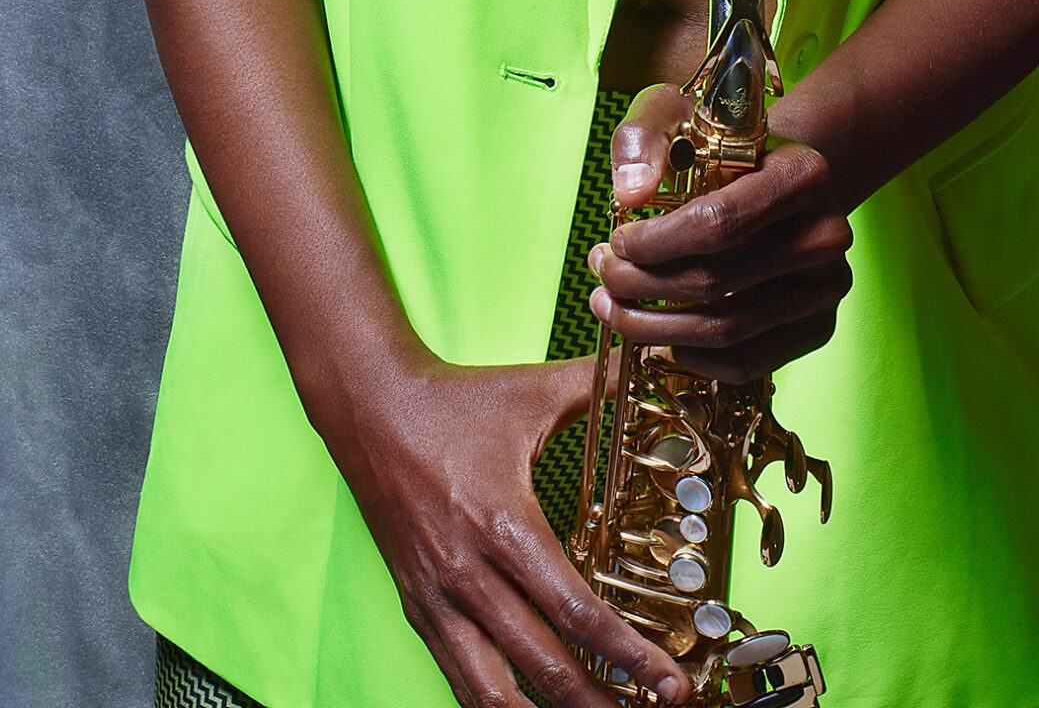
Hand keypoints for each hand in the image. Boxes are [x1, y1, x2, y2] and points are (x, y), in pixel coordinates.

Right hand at [320, 351, 691, 707]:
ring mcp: (437, 598)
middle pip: (543, 668)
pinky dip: (496, 705)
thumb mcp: (532, 391)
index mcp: (504, 525)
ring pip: (492, 693)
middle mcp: (468, 573)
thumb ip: (598, 385)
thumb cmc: (454, 401)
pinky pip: (457, 678)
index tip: (668, 683)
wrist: (369, 403)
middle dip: (601, 705)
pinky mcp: (416, 607)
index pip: (576, 613)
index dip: (629, 656)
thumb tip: (653, 365)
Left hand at [587, 86, 852, 383]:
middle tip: (602, 277)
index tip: (615, 242)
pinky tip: (655, 336)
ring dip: (654, 329)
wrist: (771, 175)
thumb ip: (644, 138)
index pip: (718, 223)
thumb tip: (630, 192)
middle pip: (717, 281)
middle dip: (642, 285)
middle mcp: (827, 234)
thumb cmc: (719, 145)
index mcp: (803, 174)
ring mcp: (827, 287)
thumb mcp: (674, 114)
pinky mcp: (818, 328)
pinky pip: (745, 362)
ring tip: (612, 307)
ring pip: (727, 329)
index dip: (654, 243)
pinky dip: (690, 356)